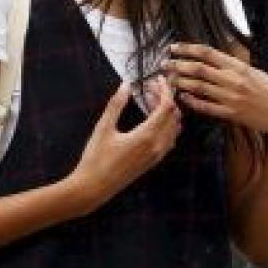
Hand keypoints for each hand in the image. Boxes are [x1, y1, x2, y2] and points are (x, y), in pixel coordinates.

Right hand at [67, 77, 182, 213]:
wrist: (93, 188)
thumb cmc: (95, 158)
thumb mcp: (103, 128)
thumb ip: (116, 104)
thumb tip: (125, 84)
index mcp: (147, 135)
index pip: (167, 107)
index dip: (165, 90)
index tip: (156, 79)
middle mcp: (157, 145)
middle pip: (174, 115)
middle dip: (165, 98)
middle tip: (149, 88)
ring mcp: (157, 155)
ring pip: (174, 128)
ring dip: (167, 112)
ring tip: (149, 101)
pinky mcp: (154, 161)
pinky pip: (169, 139)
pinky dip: (166, 125)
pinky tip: (151, 119)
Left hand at [165, 43, 267, 140]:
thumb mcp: (255, 72)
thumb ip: (235, 65)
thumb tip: (216, 56)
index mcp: (239, 67)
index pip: (208, 53)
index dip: (187, 48)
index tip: (174, 47)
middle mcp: (234, 80)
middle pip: (198, 69)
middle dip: (178, 65)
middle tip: (164, 64)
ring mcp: (232, 98)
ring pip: (198, 87)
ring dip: (181, 82)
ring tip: (169, 79)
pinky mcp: (232, 114)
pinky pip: (206, 106)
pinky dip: (192, 101)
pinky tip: (182, 97)